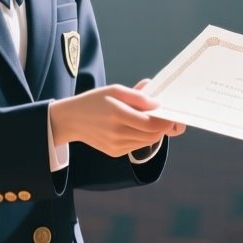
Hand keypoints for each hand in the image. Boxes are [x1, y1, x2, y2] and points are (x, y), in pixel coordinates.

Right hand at [49, 82, 184, 157]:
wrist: (72, 119)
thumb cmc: (94, 101)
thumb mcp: (114, 90)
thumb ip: (137, 96)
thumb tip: (157, 104)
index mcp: (117, 114)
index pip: (150, 124)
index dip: (164, 121)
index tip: (170, 114)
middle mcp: (116, 133)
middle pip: (151, 135)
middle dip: (162, 127)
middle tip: (164, 117)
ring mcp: (115, 145)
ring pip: (146, 142)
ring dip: (153, 133)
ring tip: (150, 120)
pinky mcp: (115, 152)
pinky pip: (136, 146)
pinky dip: (142, 137)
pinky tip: (136, 128)